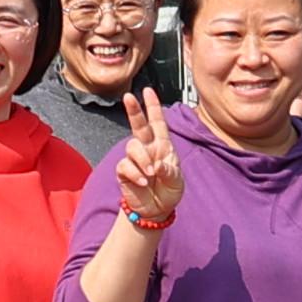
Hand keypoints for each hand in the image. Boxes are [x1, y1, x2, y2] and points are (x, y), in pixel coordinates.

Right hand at [112, 90, 187, 237]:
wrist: (156, 210)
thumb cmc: (169, 191)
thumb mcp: (177, 182)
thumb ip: (169, 171)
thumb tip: (156, 164)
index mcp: (163, 146)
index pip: (157, 122)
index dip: (153, 106)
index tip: (148, 91)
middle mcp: (148, 149)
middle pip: (139, 126)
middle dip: (134, 110)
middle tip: (129, 97)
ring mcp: (135, 159)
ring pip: (132, 147)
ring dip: (142, 159)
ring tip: (150, 174)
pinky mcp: (125, 172)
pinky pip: (125, 165)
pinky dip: (135, 174)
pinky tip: (143, 183)